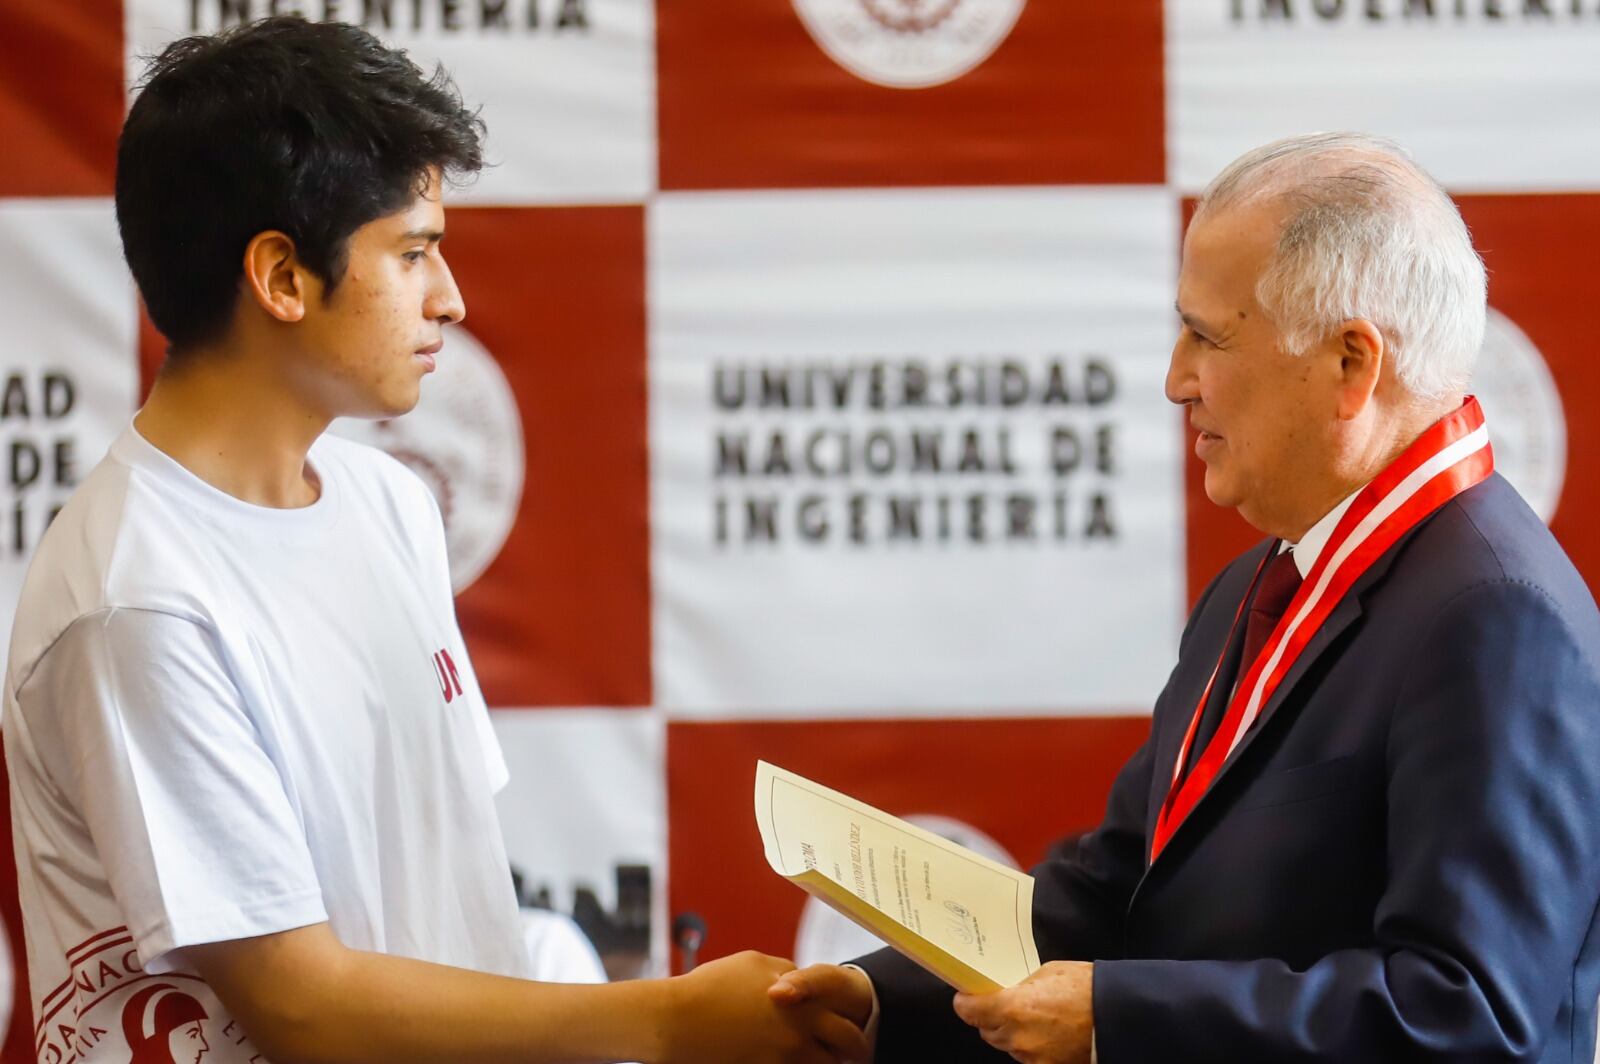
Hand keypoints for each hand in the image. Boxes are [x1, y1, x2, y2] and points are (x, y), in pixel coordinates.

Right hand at [661, 951, 869, 1063]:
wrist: (677, 1020)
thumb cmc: (711, 987)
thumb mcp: (754, 963)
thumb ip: (787, 971)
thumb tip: (801, 978)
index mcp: (802, 1001)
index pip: (846, 1017)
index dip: (854, 1024)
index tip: (853, 1028)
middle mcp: (799, 1032)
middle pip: (848, 1046)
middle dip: (856, 1052)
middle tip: (857, 1056)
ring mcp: (784, 1058)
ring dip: (829, 1062)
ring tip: (827, 1060)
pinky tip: (797, 1062)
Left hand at [952, 961, 1093, 1063]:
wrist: (1120, 1016)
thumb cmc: (1087, 989)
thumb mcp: (1048, 973)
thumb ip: (1021, 985)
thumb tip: (1009, 991)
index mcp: (1012, 1008)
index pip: (969, 1012)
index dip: (966, 1003)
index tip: (966, 998)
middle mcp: (1017, 1038)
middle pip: (986, 1031)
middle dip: (990, 1017)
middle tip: (1002, 1004)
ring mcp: (1032, 1058)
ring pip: (1007, 1045)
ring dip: (1012, 1033)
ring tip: (1033, 1018)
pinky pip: (1028, 1056)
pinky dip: (1031, 1046)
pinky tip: (1046, 1033)